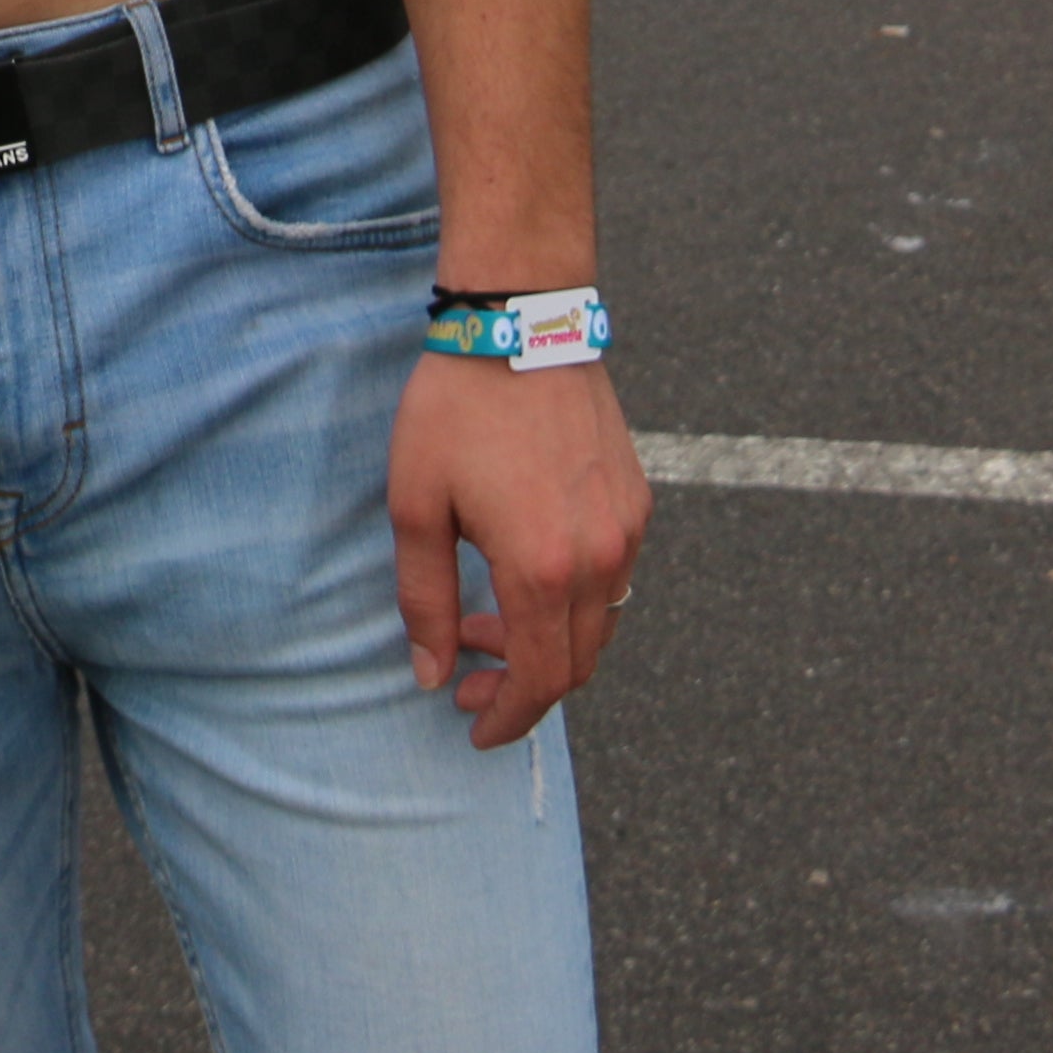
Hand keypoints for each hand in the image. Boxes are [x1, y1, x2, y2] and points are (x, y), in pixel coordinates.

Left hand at [389, 347, 648, 749]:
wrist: (520, 325)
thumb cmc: (455, 411)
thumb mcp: (415, 505)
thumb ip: (423, 599)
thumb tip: (429, 674)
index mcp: (542, 567)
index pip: (541, 678)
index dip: (509, 716)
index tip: (474, 727)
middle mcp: (600, 558)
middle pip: (577, 663)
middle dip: (523, 687)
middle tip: (468, 678)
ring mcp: (627, 530)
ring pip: (600, 625)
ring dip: (548, 643)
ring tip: (485, 623)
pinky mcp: (637, 503)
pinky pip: (613, 579)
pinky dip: (572, 602)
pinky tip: (521, 575)